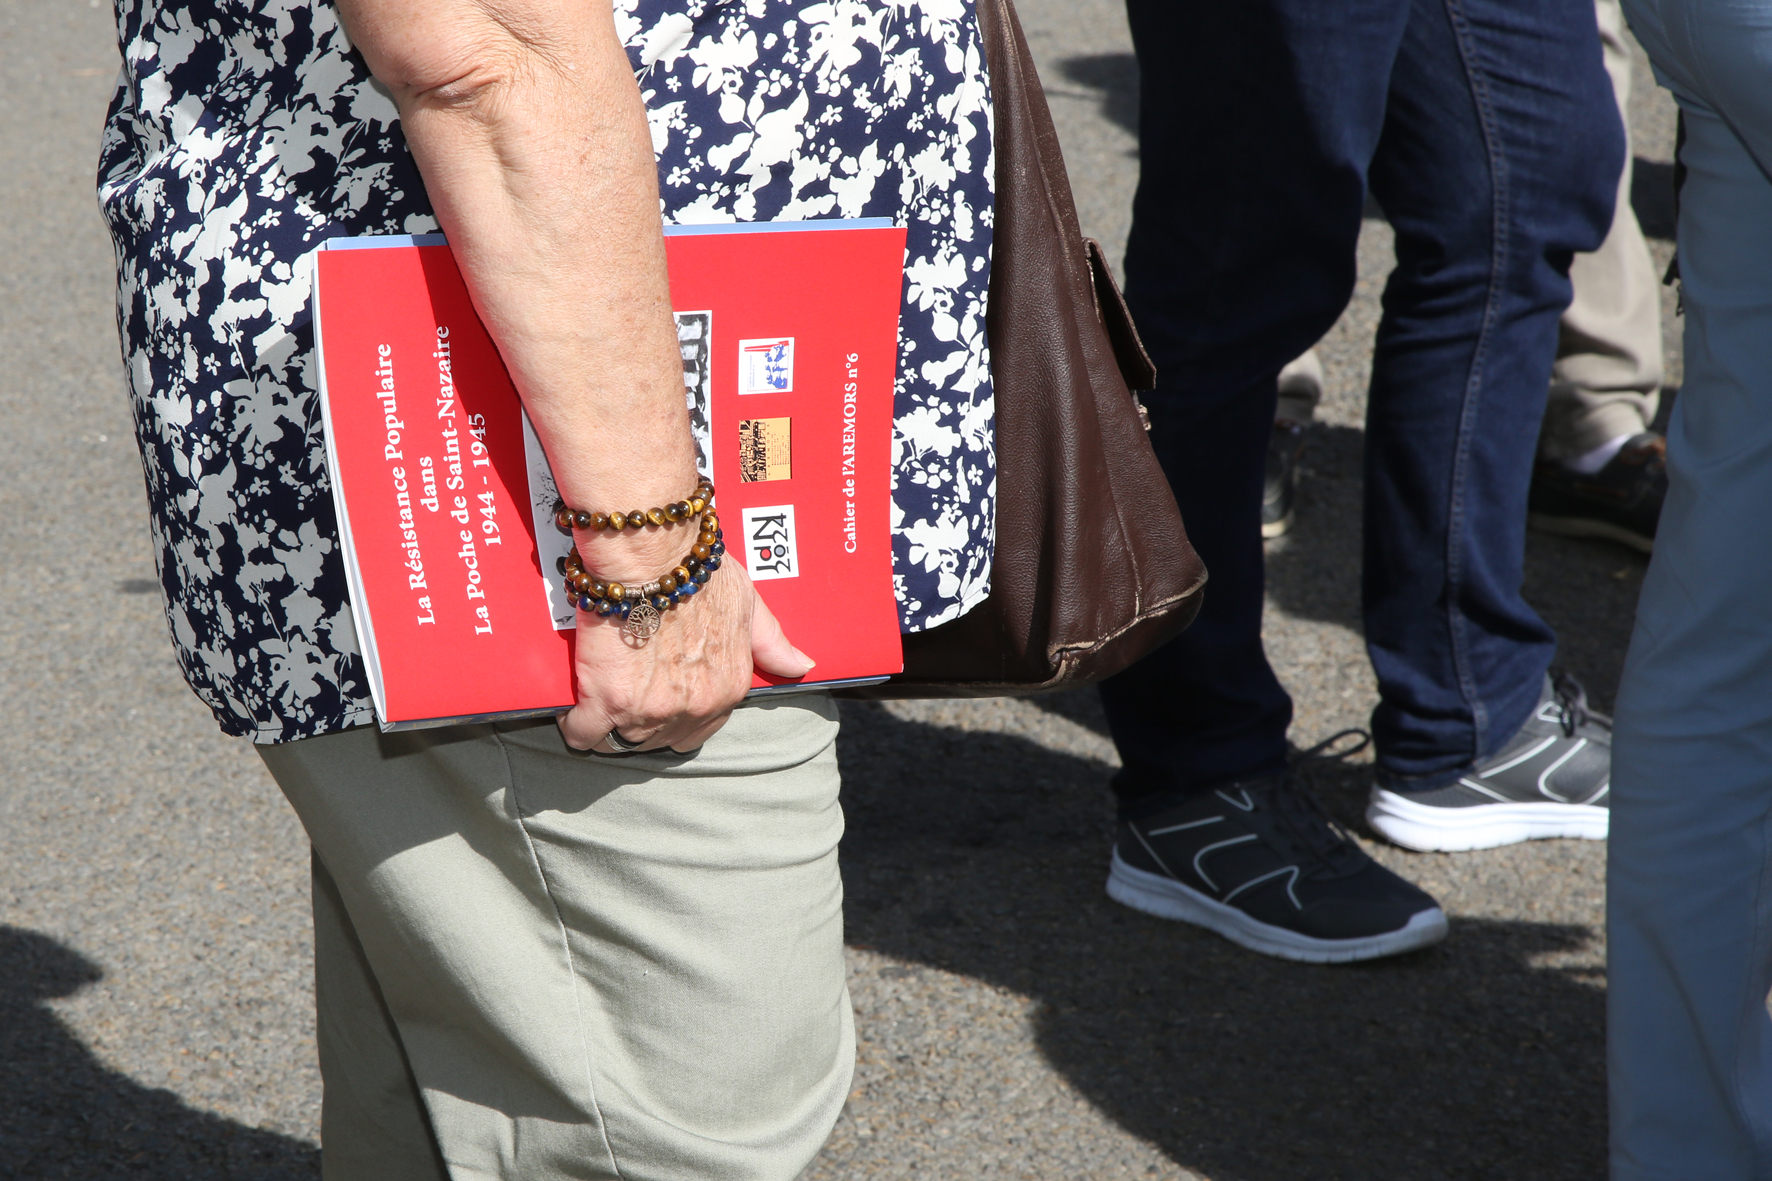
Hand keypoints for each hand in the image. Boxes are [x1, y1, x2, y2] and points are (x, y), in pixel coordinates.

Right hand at [556, 558, 814, 753]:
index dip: (675, 713)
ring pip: (623, 741)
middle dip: (643, 724)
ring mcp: (651, 710)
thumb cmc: (698, 569)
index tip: (656, 696)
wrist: (652, 554)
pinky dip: (575, 725)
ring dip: (609, 726)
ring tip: (596, 702)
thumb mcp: (749, 602)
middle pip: (660, 740)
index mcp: (729, 687)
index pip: (701, 728)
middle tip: (624, 695)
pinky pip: (584, 734)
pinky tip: (572, 712)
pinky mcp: (608, 702)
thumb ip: (772, 640)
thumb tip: (801, 665)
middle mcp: (695, 707)